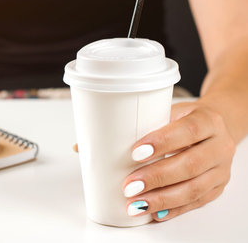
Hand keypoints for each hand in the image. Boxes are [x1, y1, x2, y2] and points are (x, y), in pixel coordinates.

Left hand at [123, 102, 235, 220]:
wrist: (213, 128)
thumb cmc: (183, 119)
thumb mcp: (168, 111)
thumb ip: (146, 124)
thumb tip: (102, 143)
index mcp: (208, 120)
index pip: (189, 130)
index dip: (162, 142)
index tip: (136, 153)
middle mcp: (220, 145)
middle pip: (191, 164)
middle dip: (157, 177)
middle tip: (130, 185)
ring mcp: (221, 169)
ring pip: (194, 189)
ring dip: (162, 199)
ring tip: (137, 203)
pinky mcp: (217, 188)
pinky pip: (196, 203)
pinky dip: (174, 209)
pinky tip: (155, 212)